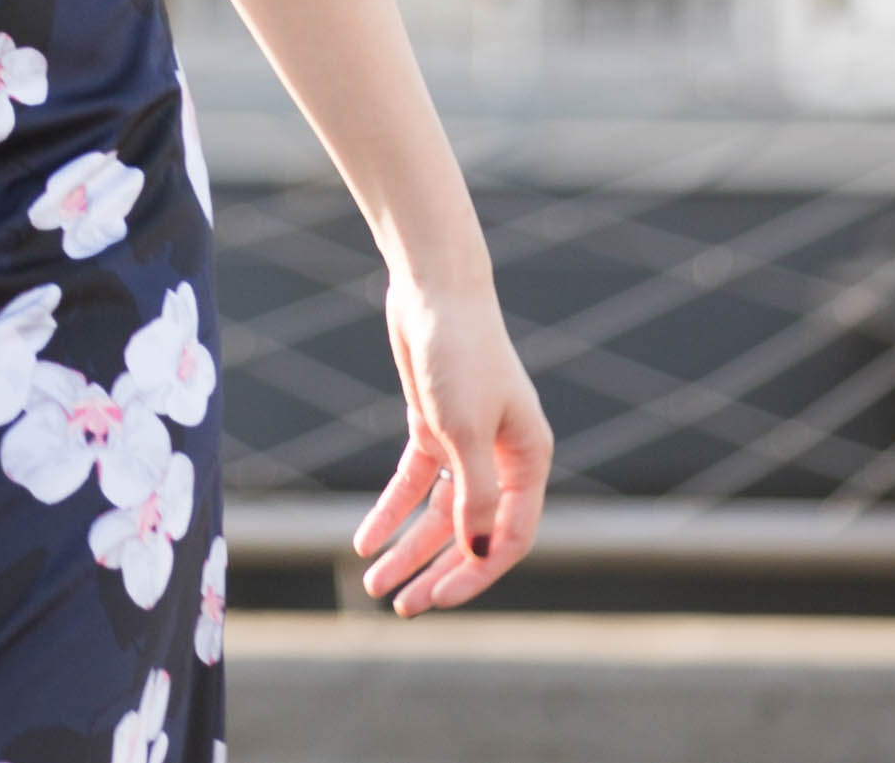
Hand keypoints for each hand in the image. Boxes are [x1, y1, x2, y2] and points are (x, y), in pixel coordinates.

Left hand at [355, 266, 549, 612]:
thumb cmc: (459, 353)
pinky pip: (413, 482)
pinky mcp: (433, 426)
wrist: (433, 288)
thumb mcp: (464, 429)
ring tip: (373, 582)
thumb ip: (475, 493)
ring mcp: (467, 443)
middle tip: (400, 606)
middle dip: (435, 571)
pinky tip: (365, 538)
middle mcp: (503, 458)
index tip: (437, 598)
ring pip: (438, 512)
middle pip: (469, 532)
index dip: (473, 573)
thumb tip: (476, 551)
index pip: (508, 537)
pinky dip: (390, 509)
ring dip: (407, 547)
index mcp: (529, 461)